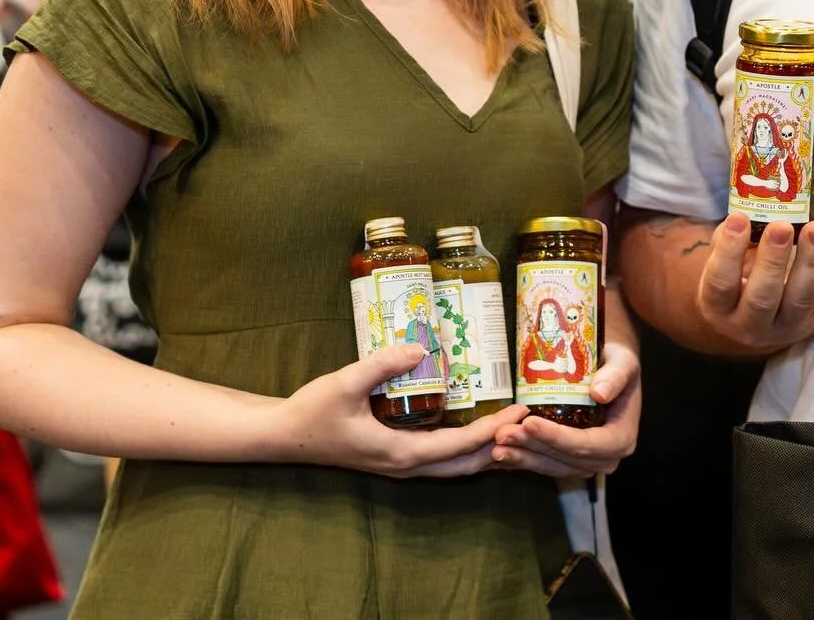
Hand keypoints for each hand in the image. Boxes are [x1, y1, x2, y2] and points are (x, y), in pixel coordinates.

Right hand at [272, 344, 529, 478]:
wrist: (285, 436)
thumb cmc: (313, 411)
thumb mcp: (345, 382)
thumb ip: (381, 364)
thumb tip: (420, 347)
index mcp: (399, 453)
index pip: (459, 446)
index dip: (492, 430)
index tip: (519, 413)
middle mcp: (405, 466)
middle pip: (465, 463)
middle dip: (500, 443)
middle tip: (528, 418)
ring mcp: (400, 465)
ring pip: (454, 465)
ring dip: (485, 448)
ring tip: (513, 425)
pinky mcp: (395, 456)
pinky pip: (441, 458)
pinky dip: (466, 447)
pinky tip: (478, 427)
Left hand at [491, 339, 640, 477]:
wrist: (611, 369)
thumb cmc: (618, 363)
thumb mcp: (624, 362)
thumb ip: (616, 375)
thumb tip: (599, 393)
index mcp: (621, 438)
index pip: (587, 444)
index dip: (557, 437)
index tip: (530, 422)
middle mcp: (606, 457)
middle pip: (565, 458)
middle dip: (532, 447)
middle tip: (502, 433)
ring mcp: (587, 461)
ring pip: (552, 466)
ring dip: (523, 457)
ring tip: (496, 445)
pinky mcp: (570, 460)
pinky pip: (546, 464)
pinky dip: (523, 459)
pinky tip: (501, 452)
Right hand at [696, 212, 813, 352]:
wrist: (754, 321)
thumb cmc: (733, 280)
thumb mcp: (721, 263)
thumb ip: (729, 240)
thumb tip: (749, 209)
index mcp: (719, 308)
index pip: (721, 283)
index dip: (730, 251)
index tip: (739, 218)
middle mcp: (750, 325)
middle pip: (763, 298)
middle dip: (773, 260)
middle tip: (782, 226)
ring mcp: (787, 327)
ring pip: (801, 298)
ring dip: (811, 259)